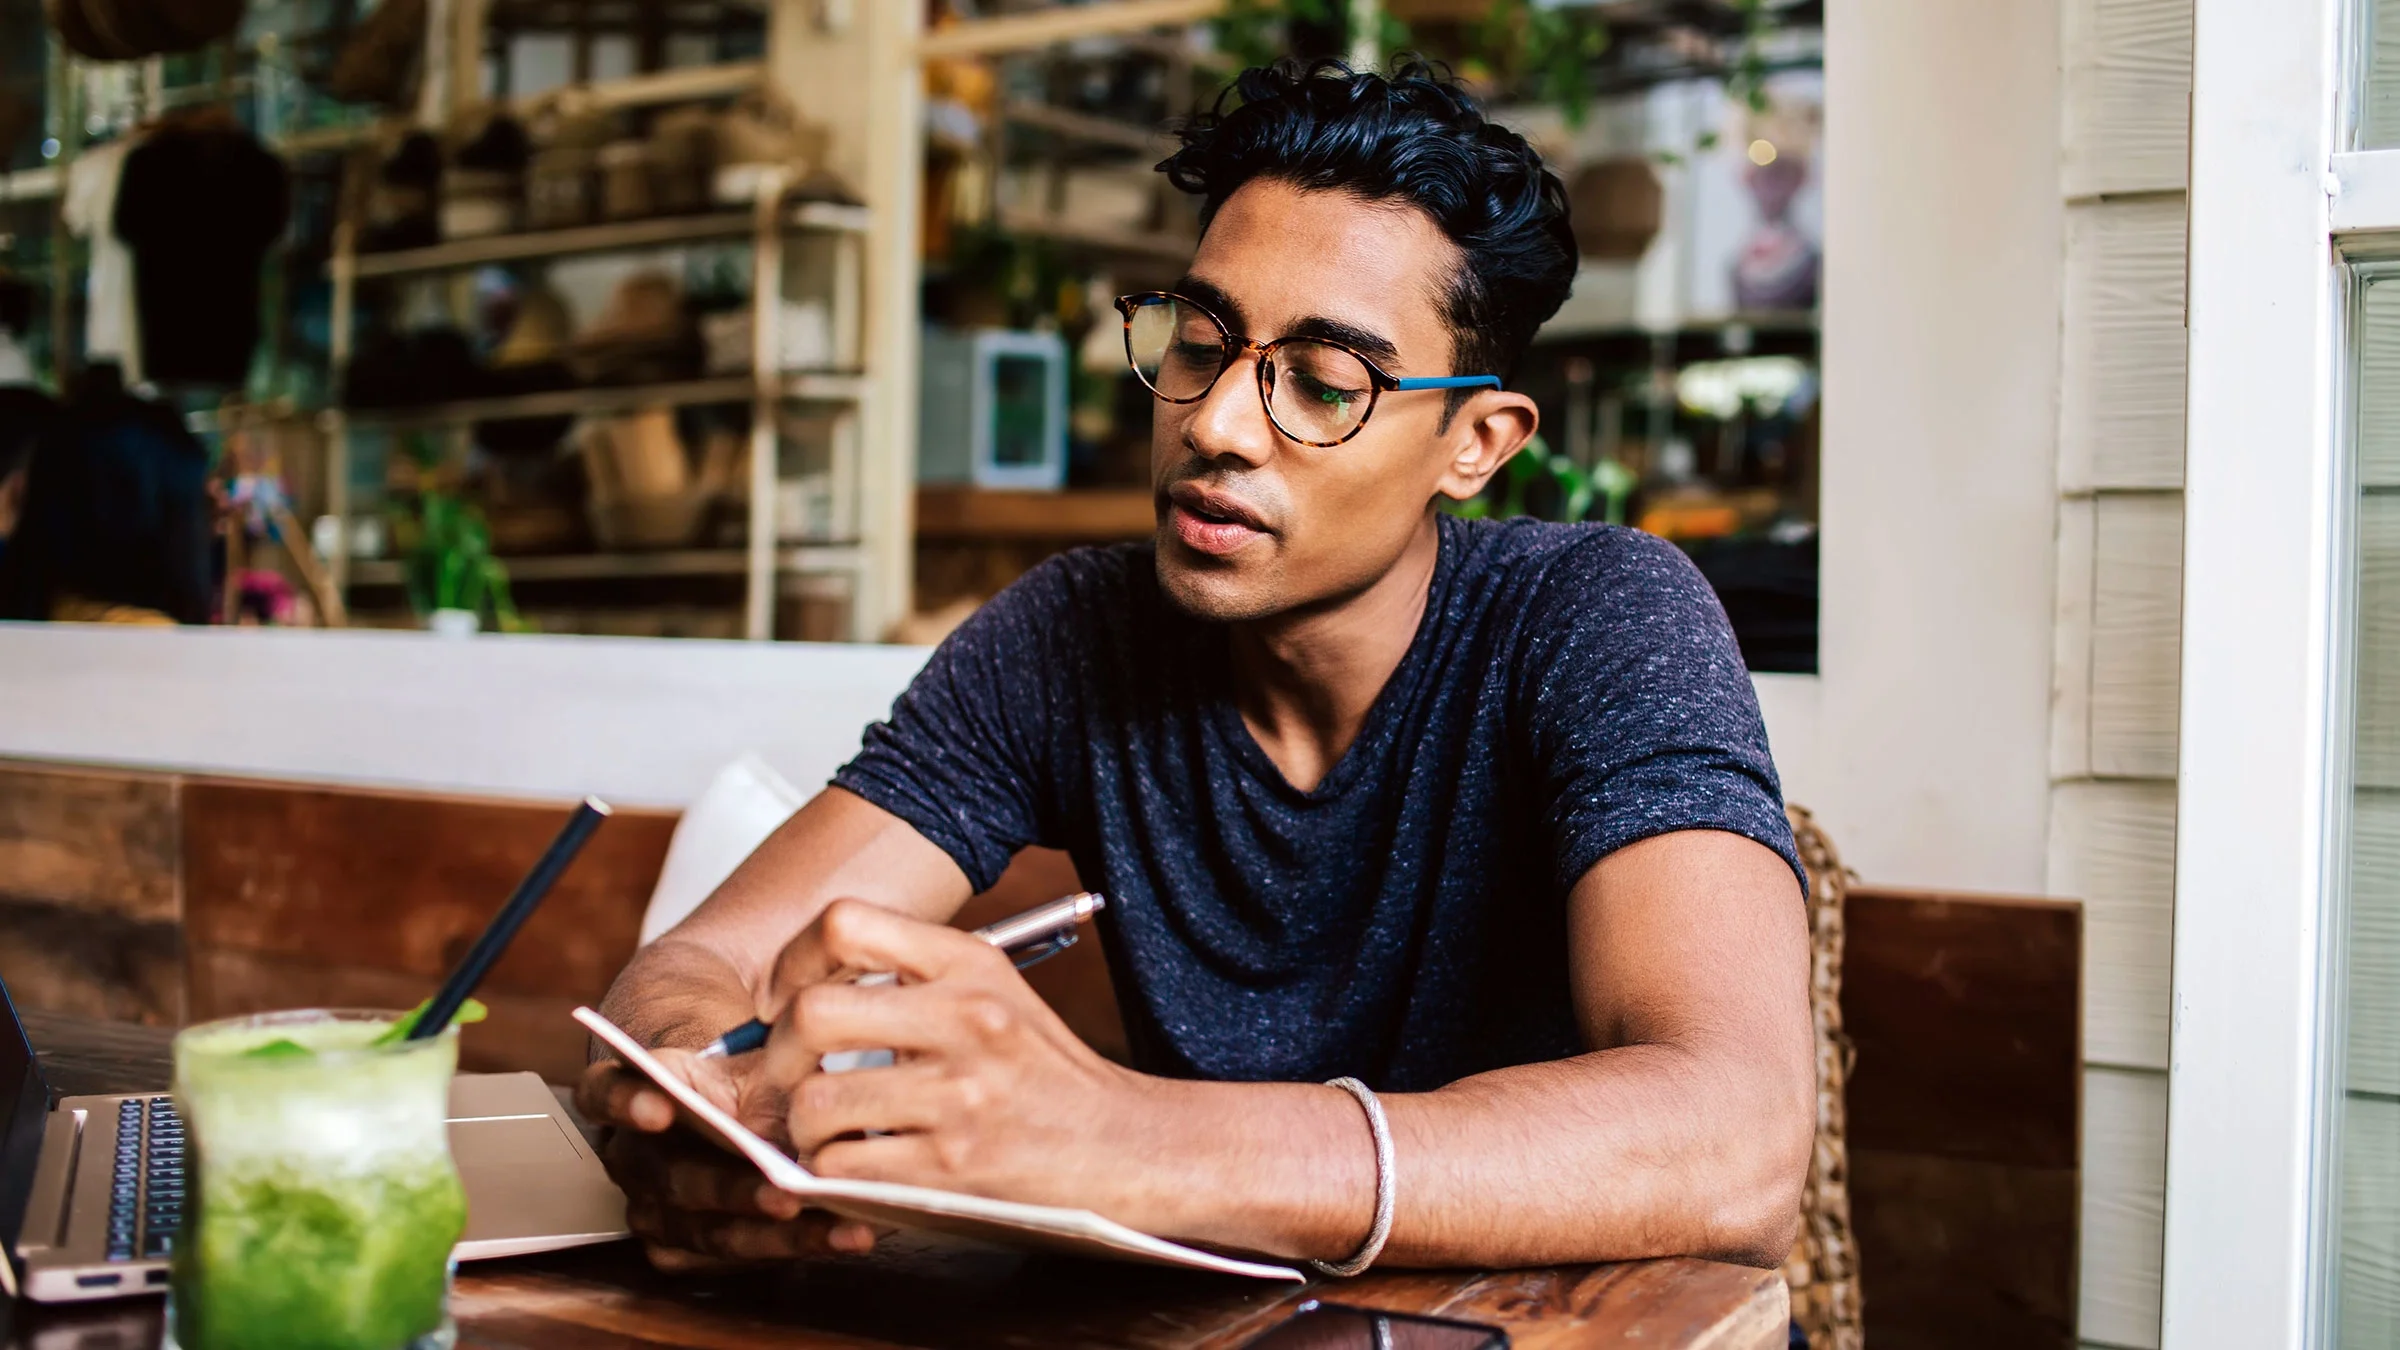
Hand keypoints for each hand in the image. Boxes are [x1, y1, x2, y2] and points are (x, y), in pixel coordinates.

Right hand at [575, 1043, 878, 1268]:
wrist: (736, 1111)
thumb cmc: (746, 1077)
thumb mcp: (760, 1049)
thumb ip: (775, 1046)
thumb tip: (814, 1046)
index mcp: (632, 1090)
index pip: (605, 1093)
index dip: (625, 1102)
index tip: (661, 1109)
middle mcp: (631, 1156)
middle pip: (672, 1178)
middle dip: (732, 1189)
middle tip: (785, 1193)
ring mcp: (650, 1209)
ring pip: (706, 1230)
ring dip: (774, 1234)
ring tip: (835, 1224)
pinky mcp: (678, 1250)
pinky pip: (728, 1259)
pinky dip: (789, 1249)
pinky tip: (839, 1237)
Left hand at [759, 899, 1174, 1224]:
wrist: (1122, 1145)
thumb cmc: (1044, 1072)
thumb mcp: (992, 990)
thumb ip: (911, 975)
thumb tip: (800, 991)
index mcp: (969, 963)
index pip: (845, 924)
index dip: (794, 962)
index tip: (788, 999)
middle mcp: (965, 1017)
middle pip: (812, 1015)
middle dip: (777, 1055)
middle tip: (788, 1076)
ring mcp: (960, 1094)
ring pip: (815, 1103)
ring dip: (804, 1127)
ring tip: (828, 1132)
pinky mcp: (953, 1165)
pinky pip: (840, 1167)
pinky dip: (831, 1173)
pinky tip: (856, 1165)